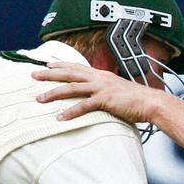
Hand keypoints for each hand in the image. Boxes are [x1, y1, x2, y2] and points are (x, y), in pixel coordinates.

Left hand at [33, 63, 161, 124]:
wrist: (151, 102)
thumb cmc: (136, 100)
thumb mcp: (118, 91)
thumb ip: (105, 92)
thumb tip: (96, 97)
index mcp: (102, 75)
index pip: (77, 67)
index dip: (60, 65)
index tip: (46, 65)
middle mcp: (99, 78)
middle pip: (69, 73)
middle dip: (49, 74)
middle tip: (33, 76)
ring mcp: (101, 88)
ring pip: (71, 88)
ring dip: (53, 93)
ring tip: (39, 98)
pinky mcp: (105, 100)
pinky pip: (84, 106)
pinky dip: (71, 112)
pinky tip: (60, 118)